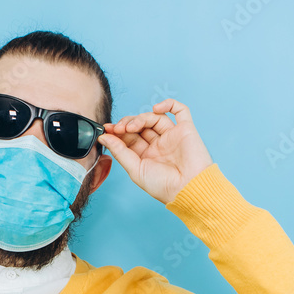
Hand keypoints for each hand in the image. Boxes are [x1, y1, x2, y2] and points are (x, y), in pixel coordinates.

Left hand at [97, 99, 213, 204]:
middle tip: (118, 128)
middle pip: (140, 126)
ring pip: (154, 118)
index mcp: (146, 156)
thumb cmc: (164, 186)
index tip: (107, 129)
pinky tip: (156, 108)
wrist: (189, 189)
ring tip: (133, 126)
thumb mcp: (135, 170)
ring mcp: (172, 136)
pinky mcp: (186, 129)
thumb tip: (104, 137)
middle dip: (127, 124)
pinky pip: (180, 110)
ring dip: (140, 118)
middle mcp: (159, 145)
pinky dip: (169, 104)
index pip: (129, 138)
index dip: (117, 132)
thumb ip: (120, 152)